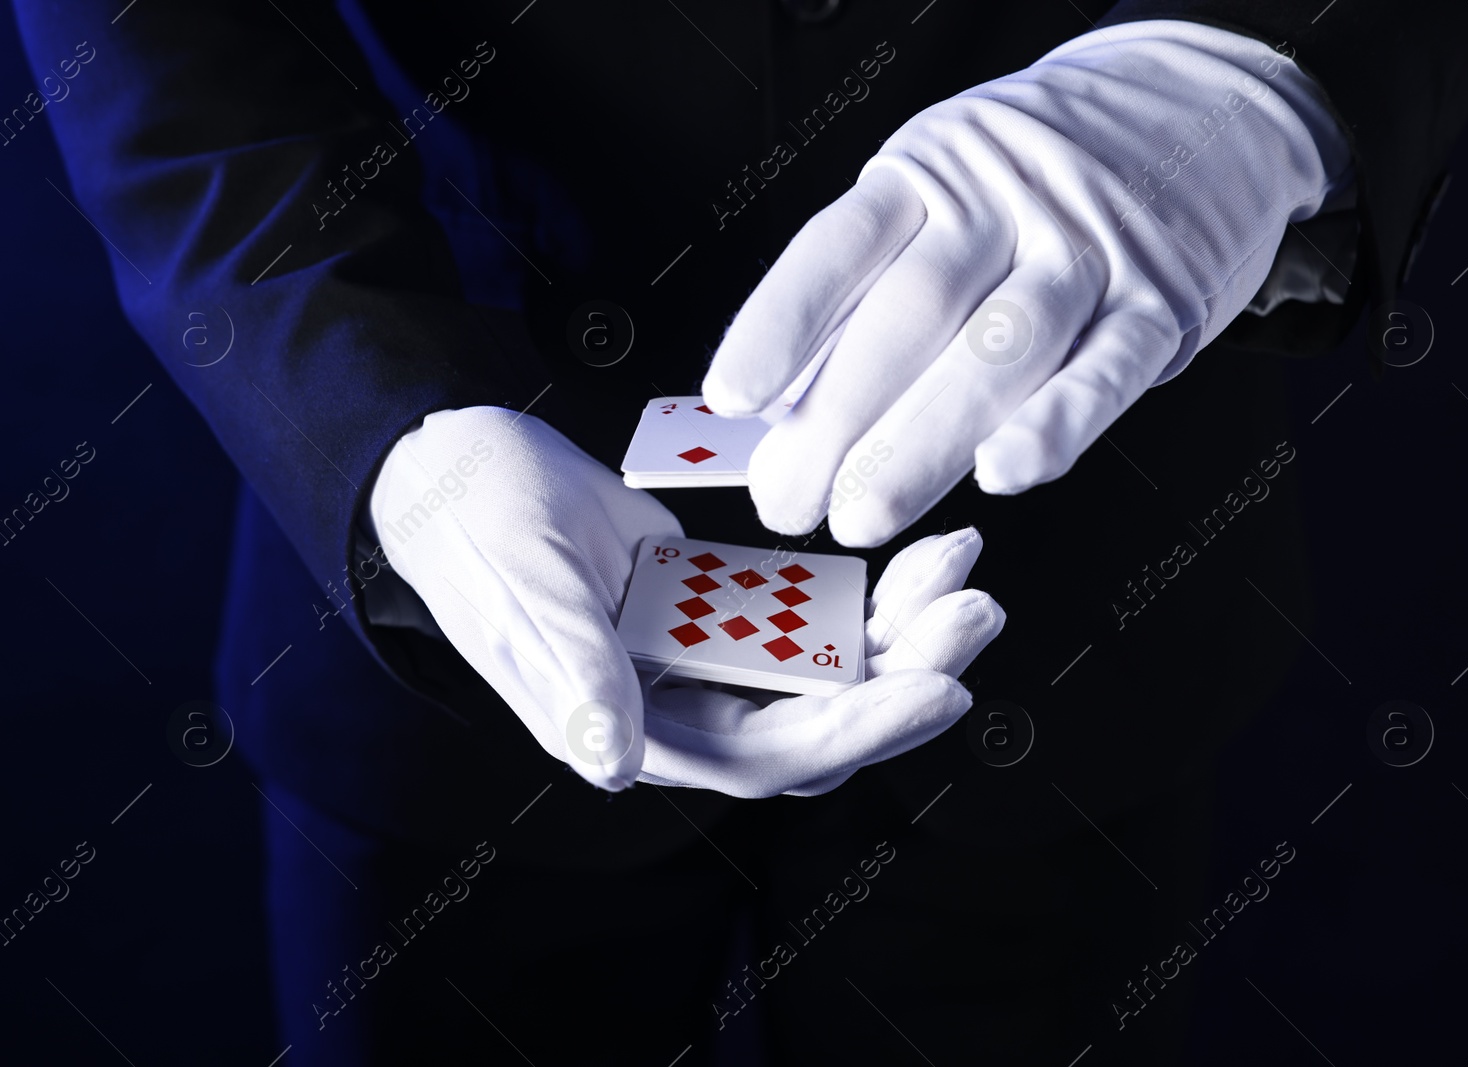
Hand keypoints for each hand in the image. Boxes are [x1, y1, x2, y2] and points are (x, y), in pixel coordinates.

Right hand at [369, 407, 1002, 795]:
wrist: (456, 470)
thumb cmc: (469, 529)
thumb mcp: (521, 593)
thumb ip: (570, 674)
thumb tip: (614, 763)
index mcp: (634, 728)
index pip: (765, 757)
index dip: (855, 732)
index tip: (940, 687)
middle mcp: (682, 708)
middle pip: (820, 721)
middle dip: (906, 676)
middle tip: (978, 616)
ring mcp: (706, 658)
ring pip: (829, 671)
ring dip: (903, 632)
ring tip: (966, 573)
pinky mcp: (722, 608)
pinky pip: (811, 616)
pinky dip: (868, 591)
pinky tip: (921, 553)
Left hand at [703, 20, 1349, 546]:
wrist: (1199, 109)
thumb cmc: (1043, 176)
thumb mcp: (944, 192)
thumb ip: (876, 289)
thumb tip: (788, 406)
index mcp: (932, 171)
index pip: (842, 247)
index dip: (782, 324)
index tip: (735, 399)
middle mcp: (1005, 201)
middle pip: (911, 314)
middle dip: (839, 420)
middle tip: (791, 500)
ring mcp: (1086, 250)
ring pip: (998, 349)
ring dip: (923, 442)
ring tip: (862, 513)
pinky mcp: (1162, 300)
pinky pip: (1107, 369)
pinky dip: (1056, 423)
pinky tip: (1004, 471)